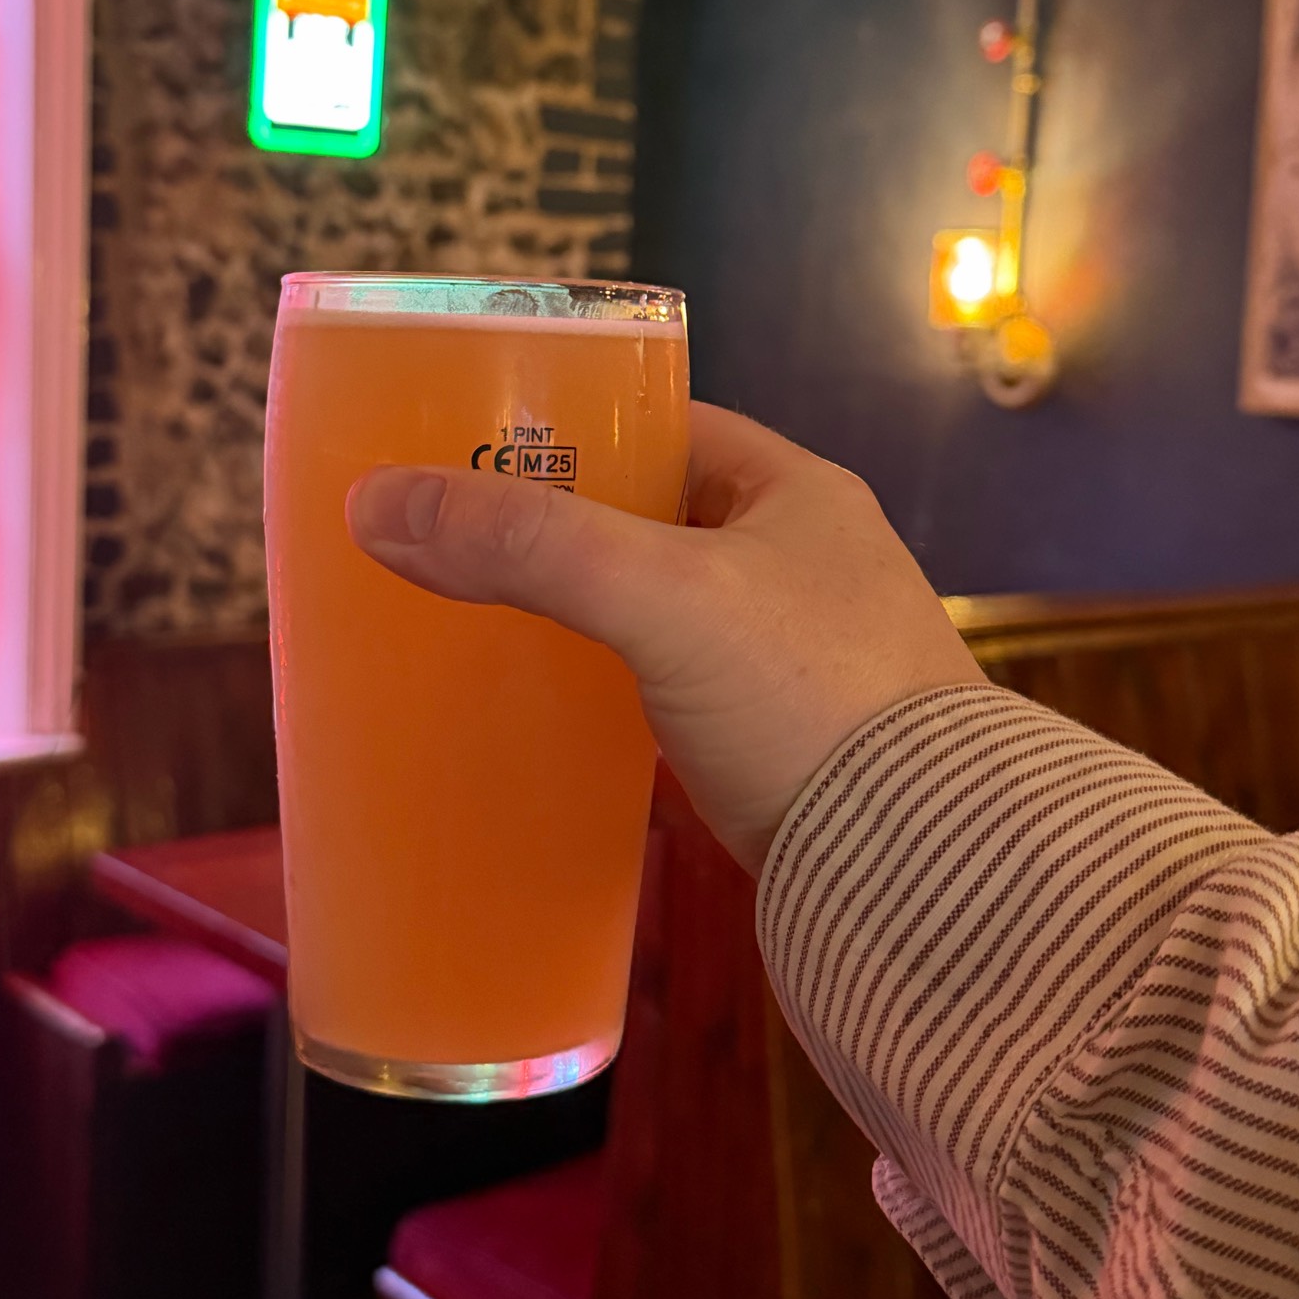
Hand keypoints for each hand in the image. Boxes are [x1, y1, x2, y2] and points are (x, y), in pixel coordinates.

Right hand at [346, 403, 984, 874]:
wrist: (921, 870)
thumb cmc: (804, 694)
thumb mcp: (658, 596)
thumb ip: (525, 545)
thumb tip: (377, 503)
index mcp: (799, 493)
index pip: (671, 427)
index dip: (578, 430)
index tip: (482, 453)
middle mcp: (809, 562)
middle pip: (658, 521)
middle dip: (565, 532)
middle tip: (461, 543)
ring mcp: (802, 657)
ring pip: (665, 612)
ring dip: (587, 617)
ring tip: (483, 622)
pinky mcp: (786, 741)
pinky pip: (677, 690)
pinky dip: (616, 690)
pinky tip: (551, 711)